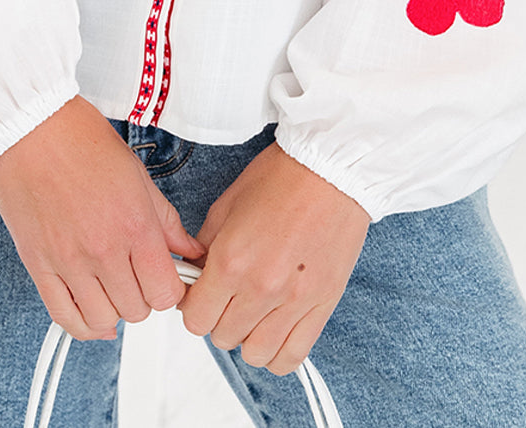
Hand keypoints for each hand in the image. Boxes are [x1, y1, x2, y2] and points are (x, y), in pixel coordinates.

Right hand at [0, 95, 204, 340]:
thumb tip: (190, 250)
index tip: (167, 279)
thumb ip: (167, 221)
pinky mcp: (40, 265)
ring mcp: (70, 261)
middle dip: (143, 296)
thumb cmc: (82, 141)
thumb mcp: (138, 175)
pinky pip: (64, 316)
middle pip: (137, 309)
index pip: (166, 293)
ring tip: (113, 286)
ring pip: (103, 319)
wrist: (32, 128)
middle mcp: (104, 249)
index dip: (171, 290)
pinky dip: (82, 324)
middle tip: (138, 275)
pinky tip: (92, 313)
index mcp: (135, 225)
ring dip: (113, 309)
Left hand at [178, 141, 369, 374]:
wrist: (332, 169)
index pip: (195, 318)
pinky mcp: (322, 306)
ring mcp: (293, 301)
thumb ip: (206, 246)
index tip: (200, 295)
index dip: (193, 307)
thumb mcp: (228, 204)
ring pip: (255, 354)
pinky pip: (292, 356)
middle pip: (222, 337)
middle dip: (218, 318)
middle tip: (227, 296)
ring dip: (247, 337)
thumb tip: (196, 275)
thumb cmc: (282, 177)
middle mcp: (260, 287)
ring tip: (252, 312)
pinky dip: (278, 354)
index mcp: (231, 259)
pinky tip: (274, 330)